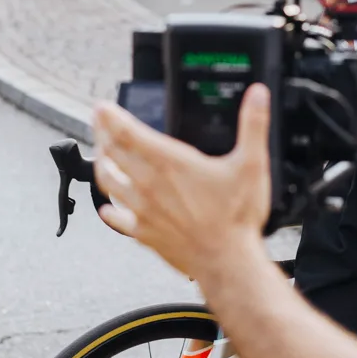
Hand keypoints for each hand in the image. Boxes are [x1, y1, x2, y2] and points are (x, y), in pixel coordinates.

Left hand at [92, 85, 272, 279]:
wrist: (227, 262)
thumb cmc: (237, 217)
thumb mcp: (252, 164)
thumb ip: (253, 125)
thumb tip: (258, 95)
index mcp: (171, 163)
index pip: (127, 133)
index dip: (110, 117)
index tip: (102, 106)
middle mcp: (150, 184)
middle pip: (111, 153)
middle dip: (101, 133)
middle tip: (98, 122)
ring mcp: (143, 210)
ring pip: (108, 182)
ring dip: (101, 164)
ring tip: (101, 154)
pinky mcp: (144, 232)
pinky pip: (117, 218)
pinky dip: (108, 210)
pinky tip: (108, 207)